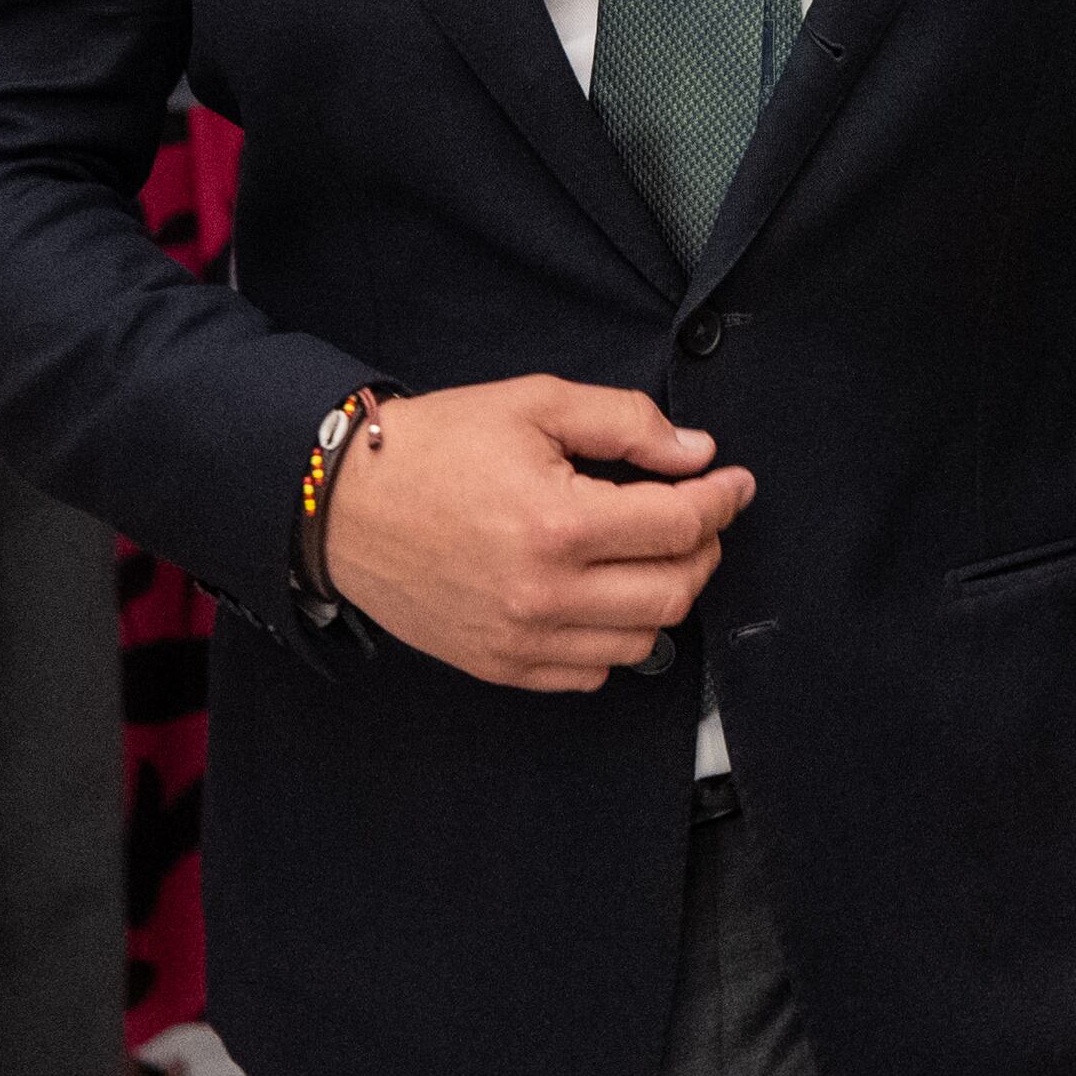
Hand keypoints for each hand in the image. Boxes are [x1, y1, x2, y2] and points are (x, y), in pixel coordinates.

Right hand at [319, 377, 755, 691]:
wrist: (342, 504)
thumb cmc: (434, 445)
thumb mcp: (533, 404)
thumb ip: (625, 423)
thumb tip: (697, 454)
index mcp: (557, 523)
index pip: (678, 526)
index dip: (721, 500)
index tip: (734, 483)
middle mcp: (544, 594)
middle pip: (673, 592)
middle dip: (702, 550)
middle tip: (696, 516)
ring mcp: (522, 639)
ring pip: (642, 641)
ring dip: (663, 595)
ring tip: (649, 553)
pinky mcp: (501, 665)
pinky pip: (592, 672)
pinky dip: (615, 638)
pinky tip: (602, 595)